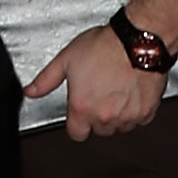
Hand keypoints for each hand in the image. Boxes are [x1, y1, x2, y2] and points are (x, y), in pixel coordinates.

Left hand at [23, 24, 165, 140]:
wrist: (137, 42)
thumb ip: (46, 80)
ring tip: (116, 91)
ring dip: (117, 116)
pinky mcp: (145, 113)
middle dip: (98, 117)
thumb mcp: (67, 59)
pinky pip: (138, 120)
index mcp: (83, 108)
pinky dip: (135, 111)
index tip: (80, 113)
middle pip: (99, 131)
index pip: (77, 134)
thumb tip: (31, 91)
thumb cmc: (105, 47)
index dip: (77, 124)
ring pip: (120, 127)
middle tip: (100, 94)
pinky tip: (130, 92)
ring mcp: (127, 117)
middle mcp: (105, 117)